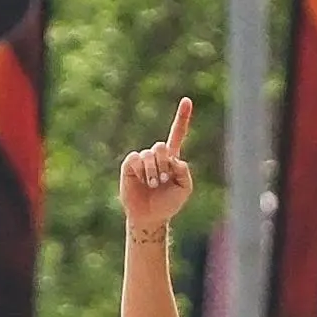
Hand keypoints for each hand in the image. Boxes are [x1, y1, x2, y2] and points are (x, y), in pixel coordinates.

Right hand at [120, 97, 196, 228]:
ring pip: (149, 154)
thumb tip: (176, 159)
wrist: (150, 216)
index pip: (177, 134)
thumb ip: (185, 173)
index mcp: (172, 158)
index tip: (187, 100)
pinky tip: (142, 181)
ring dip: (154, 171)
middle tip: (164, 179)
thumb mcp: (184, 189)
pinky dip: (142, 171)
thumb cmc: (168, 203)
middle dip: (164, 163)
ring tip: (154, 184)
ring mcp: (142, 160)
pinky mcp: (129, 165)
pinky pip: (135, 159)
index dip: (182, 118)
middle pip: (161, 146)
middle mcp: (156, 155)